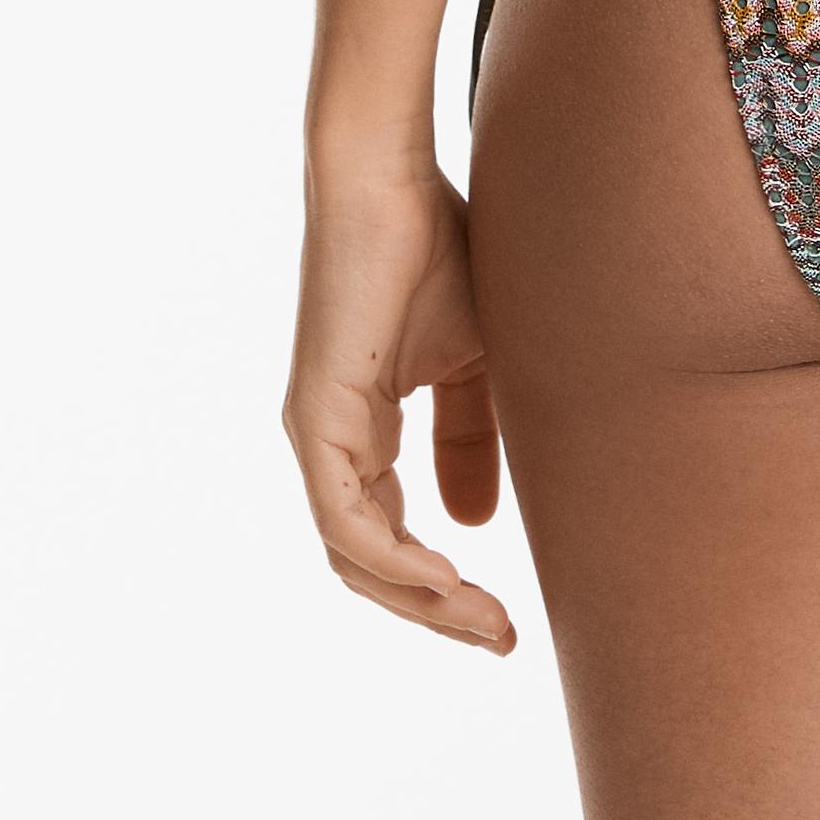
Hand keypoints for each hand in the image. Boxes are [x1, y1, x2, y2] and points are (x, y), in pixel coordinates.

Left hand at [283, 163, 517, 647]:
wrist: (390, 180)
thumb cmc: (435, 249)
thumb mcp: (473, 363)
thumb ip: (471, 440)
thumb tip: (475, 527)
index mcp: (359, 433)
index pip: (391, 540)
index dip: (445, 589)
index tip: (505, 620)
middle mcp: (328, 445)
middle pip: (370, 566)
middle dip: (437, 613)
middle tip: (499, 638)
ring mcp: (315, 435)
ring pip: (355, 557)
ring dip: (420, 599)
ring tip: (480, 619)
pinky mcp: (315, 417)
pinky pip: (345, 520)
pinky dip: (393, 560)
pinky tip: (442, 575)